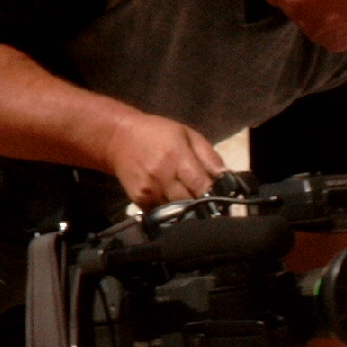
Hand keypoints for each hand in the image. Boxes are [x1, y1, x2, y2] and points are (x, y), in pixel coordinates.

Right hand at [103, 111, 225, 209]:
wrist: (118, 138)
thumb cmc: (158, 133)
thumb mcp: (187, 135)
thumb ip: (209, 156)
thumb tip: (227, 177)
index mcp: (177, 156)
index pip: (202, 185)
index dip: (215, 196)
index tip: (224, 201)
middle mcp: (162, 175)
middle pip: (190, 202)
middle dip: (203, 205)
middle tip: (212, 206)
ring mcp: (149, 190)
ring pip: (177, 211)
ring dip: (188, 211)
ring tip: (195, 206)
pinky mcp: (138, 200)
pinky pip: (161, 213)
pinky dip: (171, 211)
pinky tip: (175, 204)